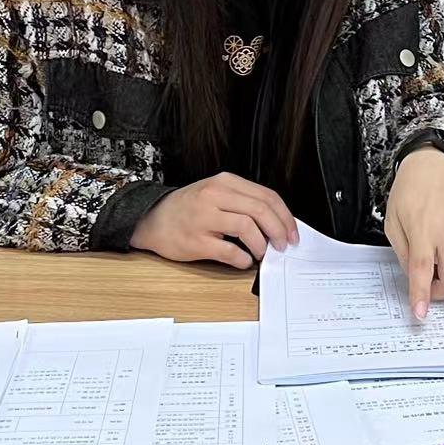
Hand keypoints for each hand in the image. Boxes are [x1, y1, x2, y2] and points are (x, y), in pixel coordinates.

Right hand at [131, 173, 297, 269]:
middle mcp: (214, 196)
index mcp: (224, 182)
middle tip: (283, 245)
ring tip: (262, 253)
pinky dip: (243, 259)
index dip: (285, 216)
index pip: (266, 196)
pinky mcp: (196, 241)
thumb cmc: (188, 209)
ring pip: (247, 227)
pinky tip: (244, 261)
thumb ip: (243, 202)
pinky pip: (229, 251)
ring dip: (261, 244)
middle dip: (278, 230)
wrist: (151, 219)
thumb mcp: (215, 193)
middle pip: (260, 210)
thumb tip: (276, 223)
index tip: (292, 232)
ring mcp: (204, 218)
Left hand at [385, 148, 443, 319]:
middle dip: (442, 293)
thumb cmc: (411, 192)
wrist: (436, 163)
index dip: (421, 295)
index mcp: (423, 228)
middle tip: (431, 285)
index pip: (423, 270)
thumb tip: (418, 281)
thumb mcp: (394, 224)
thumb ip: (406, 256)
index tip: (420, 313)